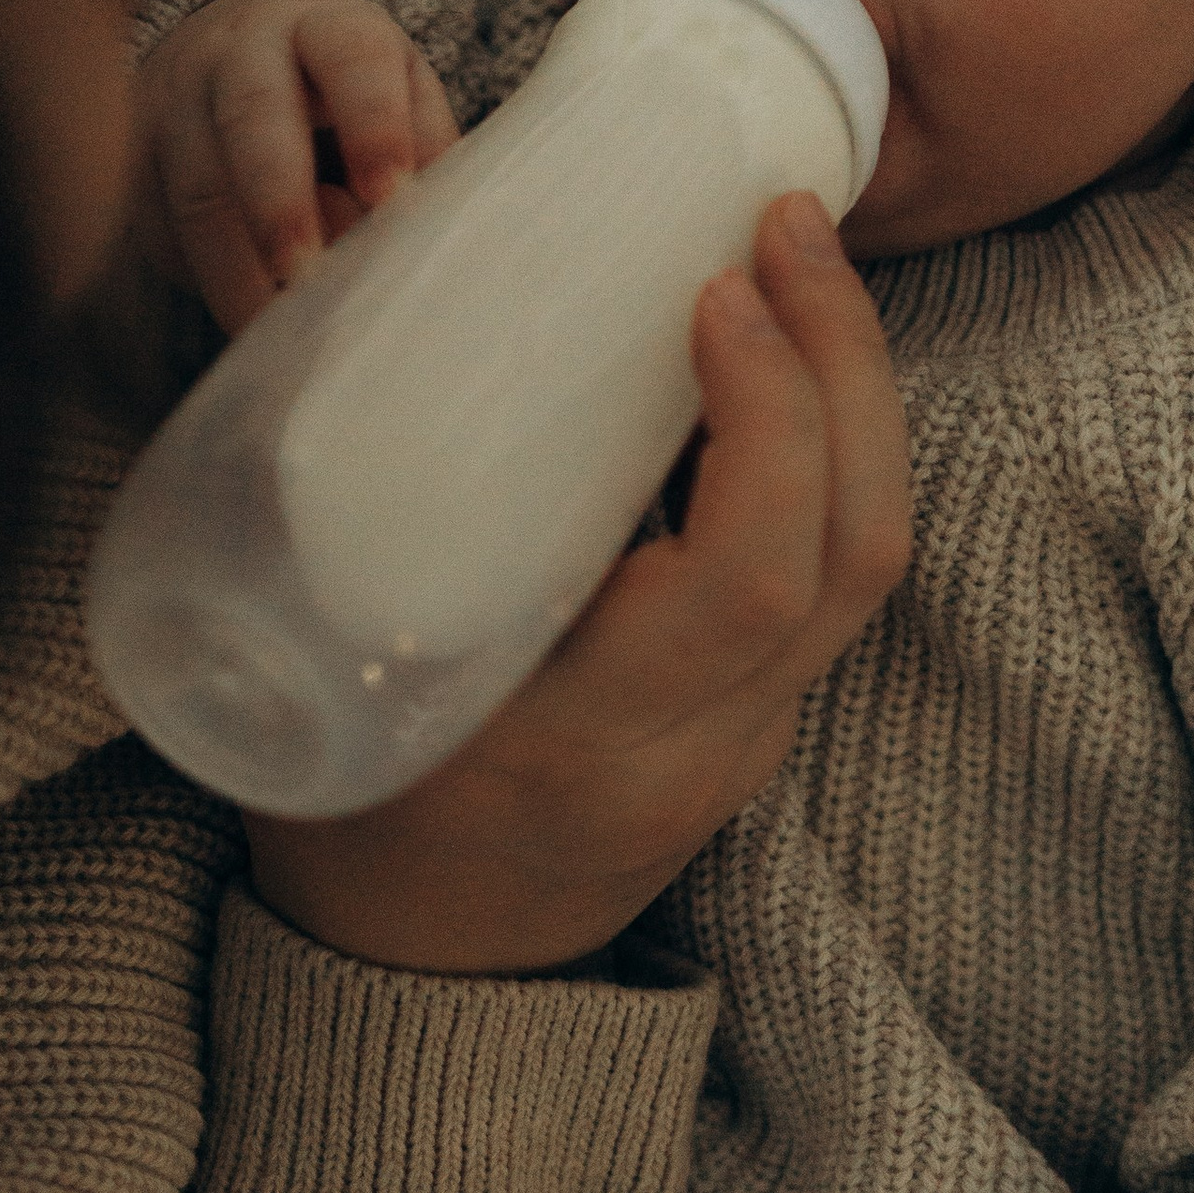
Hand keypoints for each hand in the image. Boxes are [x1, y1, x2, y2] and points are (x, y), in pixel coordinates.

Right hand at [138, 0, 455, 333]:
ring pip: (197, 190)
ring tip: (281, 330)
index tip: (393, 195)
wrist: (224, 43)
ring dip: (238, 270)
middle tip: (309, 275)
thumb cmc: (336, 84)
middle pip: (253, 119)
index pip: (351, 58)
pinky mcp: (135, 162)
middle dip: (281, 202)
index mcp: (323, 24)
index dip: (374, 124)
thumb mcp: (397, 87)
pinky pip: (162, 232)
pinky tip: (248, 324)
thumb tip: (426, 227)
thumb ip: (422, 146)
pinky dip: (206, 284)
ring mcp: (173, 104)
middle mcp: (237, 53)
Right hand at [244, 195, 909, 973]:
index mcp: (578, 747)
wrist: (415, 967)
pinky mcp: (764, 725)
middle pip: (852, 554)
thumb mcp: (325, 677)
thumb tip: (367, 280)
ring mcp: (746, 748)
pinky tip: (782, 357)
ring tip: (795, 262)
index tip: (713, 293)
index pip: (749, 581)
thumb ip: (356, 521)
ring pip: (868, 562)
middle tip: (784, 225)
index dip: (767, 419)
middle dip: (845, 364)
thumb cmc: (345, 806)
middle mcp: (691, 755)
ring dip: (856, 393)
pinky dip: (831, 447)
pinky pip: (837, 574)